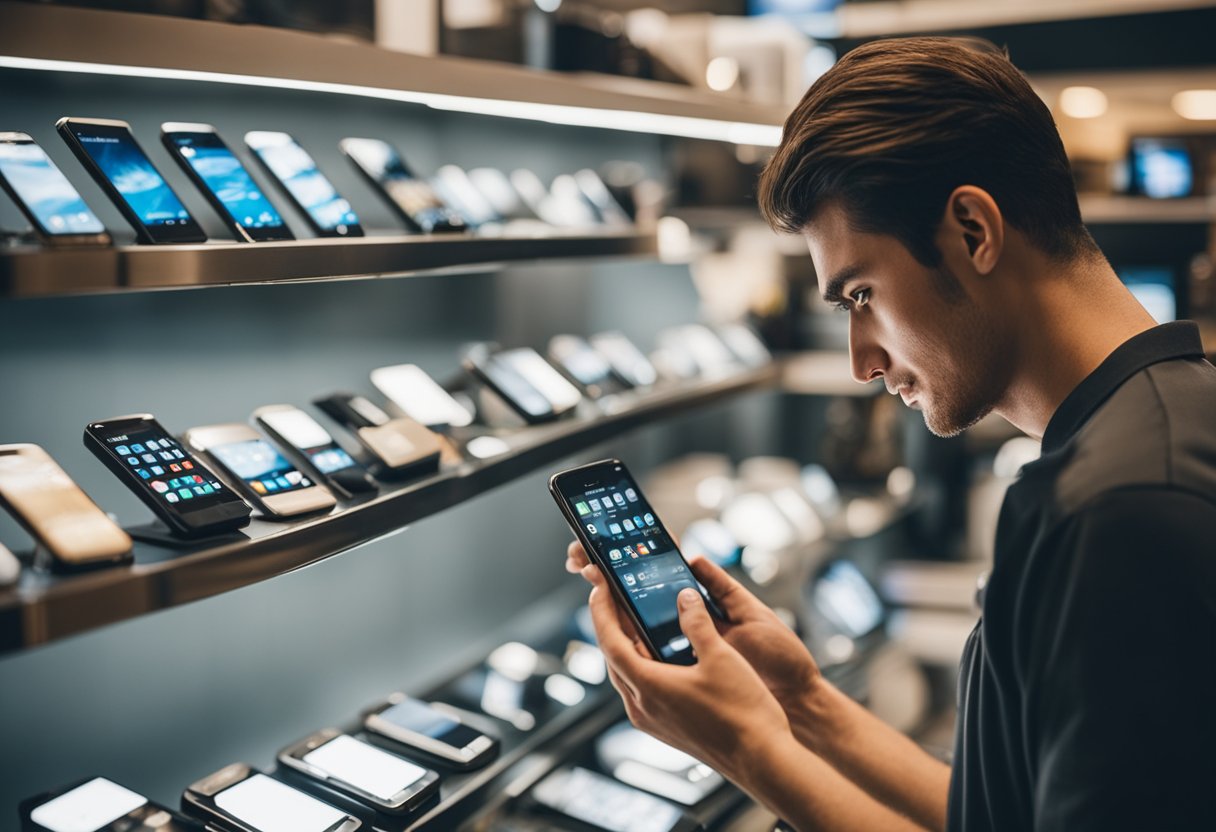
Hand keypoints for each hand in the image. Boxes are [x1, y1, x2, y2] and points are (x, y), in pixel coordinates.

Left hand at [583, 566, 791, 780]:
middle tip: (616, 597)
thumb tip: (684, 597)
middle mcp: (642, 707)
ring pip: (627, 675)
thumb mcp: (720, 656)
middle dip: (612, 625)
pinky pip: (642, 689)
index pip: (609, 641)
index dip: (602, 610)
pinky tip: (661, 653)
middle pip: (614, 658)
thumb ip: (697, 623)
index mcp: (648, 686)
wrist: (762, 760)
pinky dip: (643, 665)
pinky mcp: (665, 728)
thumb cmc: (742, 713)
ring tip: (636, 619)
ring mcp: (652, 721)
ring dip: (628, 646)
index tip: (599, 587)